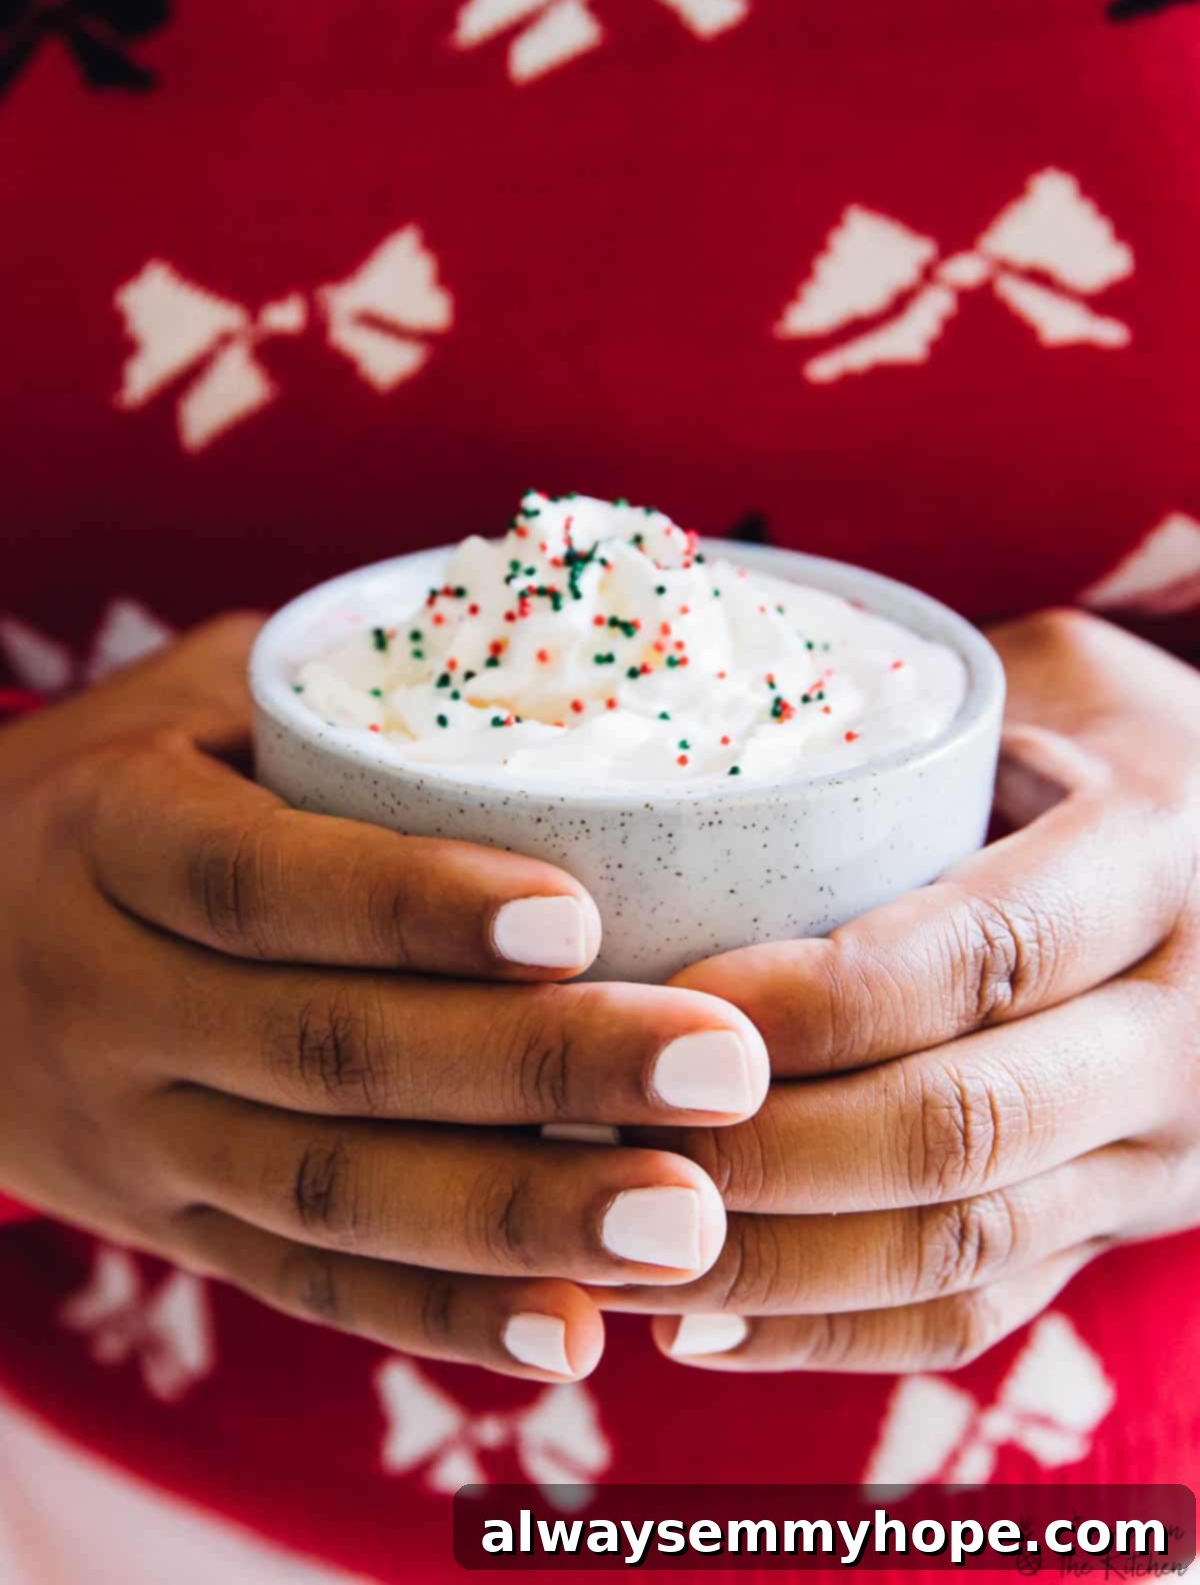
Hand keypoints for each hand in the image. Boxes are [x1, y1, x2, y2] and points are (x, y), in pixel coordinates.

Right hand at [0, 616, 768, 1381]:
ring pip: (329, 1194)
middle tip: (719, 1070)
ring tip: (687, 1223)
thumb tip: (550, 632)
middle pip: (325, 1050)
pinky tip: (574, 1331)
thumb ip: (333, 690)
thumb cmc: (107, 792)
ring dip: (516, 1218)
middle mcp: (109, 1001)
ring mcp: (135, 1137)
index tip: (581, 915)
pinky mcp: (171, 1228)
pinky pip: (307, 1287)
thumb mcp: (180, 708)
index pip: (260, 880)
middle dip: (533, 1069)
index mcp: (111, 840)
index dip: (412, 904)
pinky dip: (440, 1319)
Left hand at [593, 610, 1199, 1372]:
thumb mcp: (1066, 685)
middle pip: (962, 1128)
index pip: (981, 954)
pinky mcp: (1117, 1230)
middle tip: (602, 1136)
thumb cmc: (1130, 752)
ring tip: (611, 1245)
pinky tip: (698, 1323)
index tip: (675, 1004)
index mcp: (1154, 868)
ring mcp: (1157, 1154)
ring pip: (959, 1244)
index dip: (823, 999)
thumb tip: (697, 707)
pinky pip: (977, 1310)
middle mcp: (1177, 1030)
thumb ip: (918, 705)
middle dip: (768, 1149)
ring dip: (772, 1264)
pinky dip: (830, 1331)